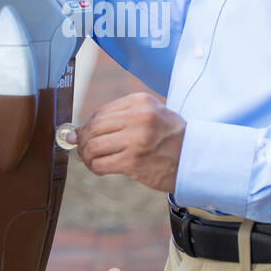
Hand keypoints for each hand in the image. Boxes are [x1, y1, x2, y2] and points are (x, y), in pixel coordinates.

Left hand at [70, 93, 185, 192]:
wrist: (195, 158)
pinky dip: (95, 167)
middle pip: (94, 128)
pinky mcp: (133, 162)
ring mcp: (136, 140)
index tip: (85, 135)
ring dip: (87, 156)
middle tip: (83, 150)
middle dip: (84, 141)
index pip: (100, 113)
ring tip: (91, 160)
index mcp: (140, 102)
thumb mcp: (150, 115)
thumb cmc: (170, 137)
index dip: (88, 126)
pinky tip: (100, 168)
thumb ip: (117, 119)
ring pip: (93, 146)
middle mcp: (138, 118)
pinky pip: (101, 164)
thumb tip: (75, 132)